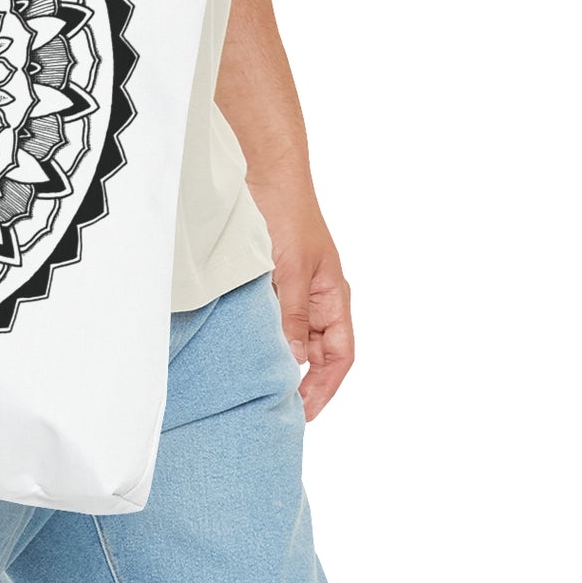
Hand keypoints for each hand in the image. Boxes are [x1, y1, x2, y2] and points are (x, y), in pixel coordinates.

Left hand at [261, 188, 353, 420]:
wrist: (265, 170)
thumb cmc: (288, 213)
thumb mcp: (292, 269)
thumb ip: (293, 316)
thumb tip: (292, 362)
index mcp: (333, 295)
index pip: (339, 354)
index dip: (326, 387)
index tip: (303, 411)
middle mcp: (316, 296)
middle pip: (314, 351)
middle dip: (299, 379)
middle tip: (272, 405)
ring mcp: (292, 288)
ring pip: (289, 335)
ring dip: (277, 356)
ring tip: (255, 383)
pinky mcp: (268, 279)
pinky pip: (269, 316)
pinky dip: (259, 333)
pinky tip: (242, 345)